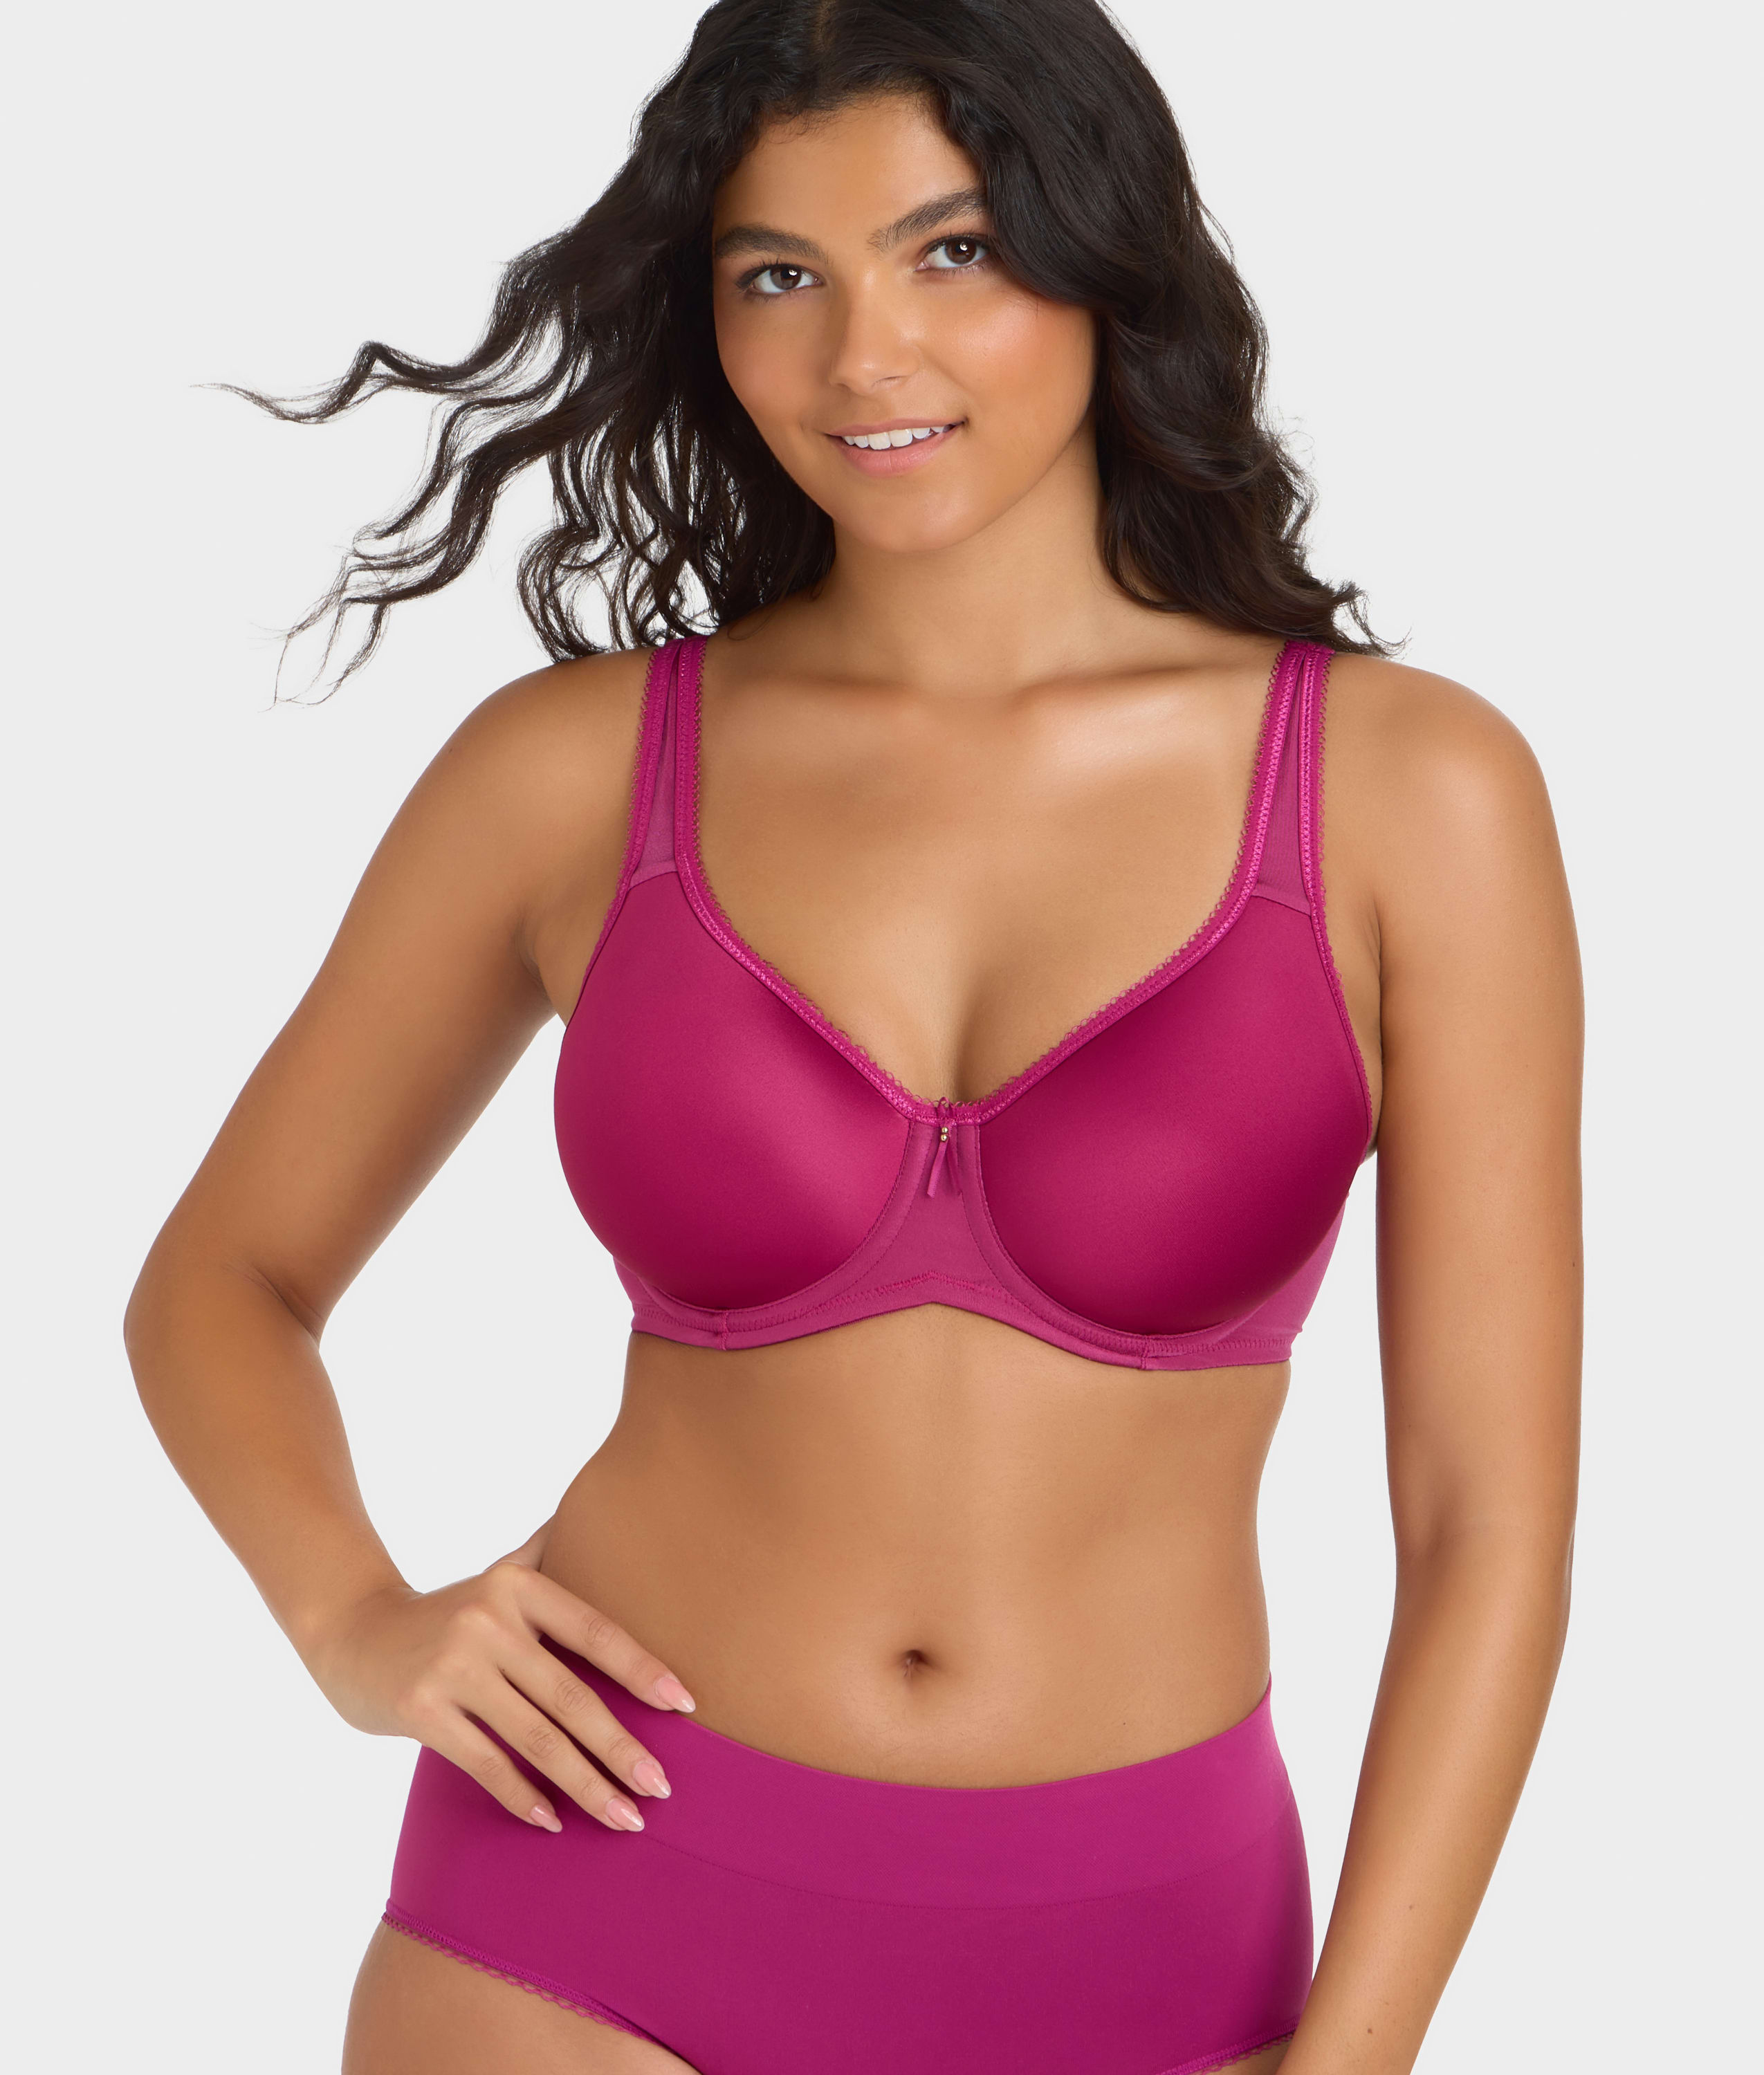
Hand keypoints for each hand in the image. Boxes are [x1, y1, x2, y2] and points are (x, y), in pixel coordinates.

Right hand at [308, 1527, 696, 1833]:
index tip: (685, 1706)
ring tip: (625, 1818)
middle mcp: (488, 1621)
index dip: (643, 1669)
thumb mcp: (495, 1575)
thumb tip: (600, 1511)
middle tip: (662, 1788)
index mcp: (517, 1587)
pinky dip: (523, 1797)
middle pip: (572, 1696)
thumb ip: (546, 1553)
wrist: (350, 1630)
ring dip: (585, 1785)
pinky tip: (553, 1822)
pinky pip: (485, 1763)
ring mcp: (453, 1667)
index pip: (596, 1632)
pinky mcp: (421, 1710)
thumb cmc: (443, 1613)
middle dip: (621, 1748)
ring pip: (536, 1737)